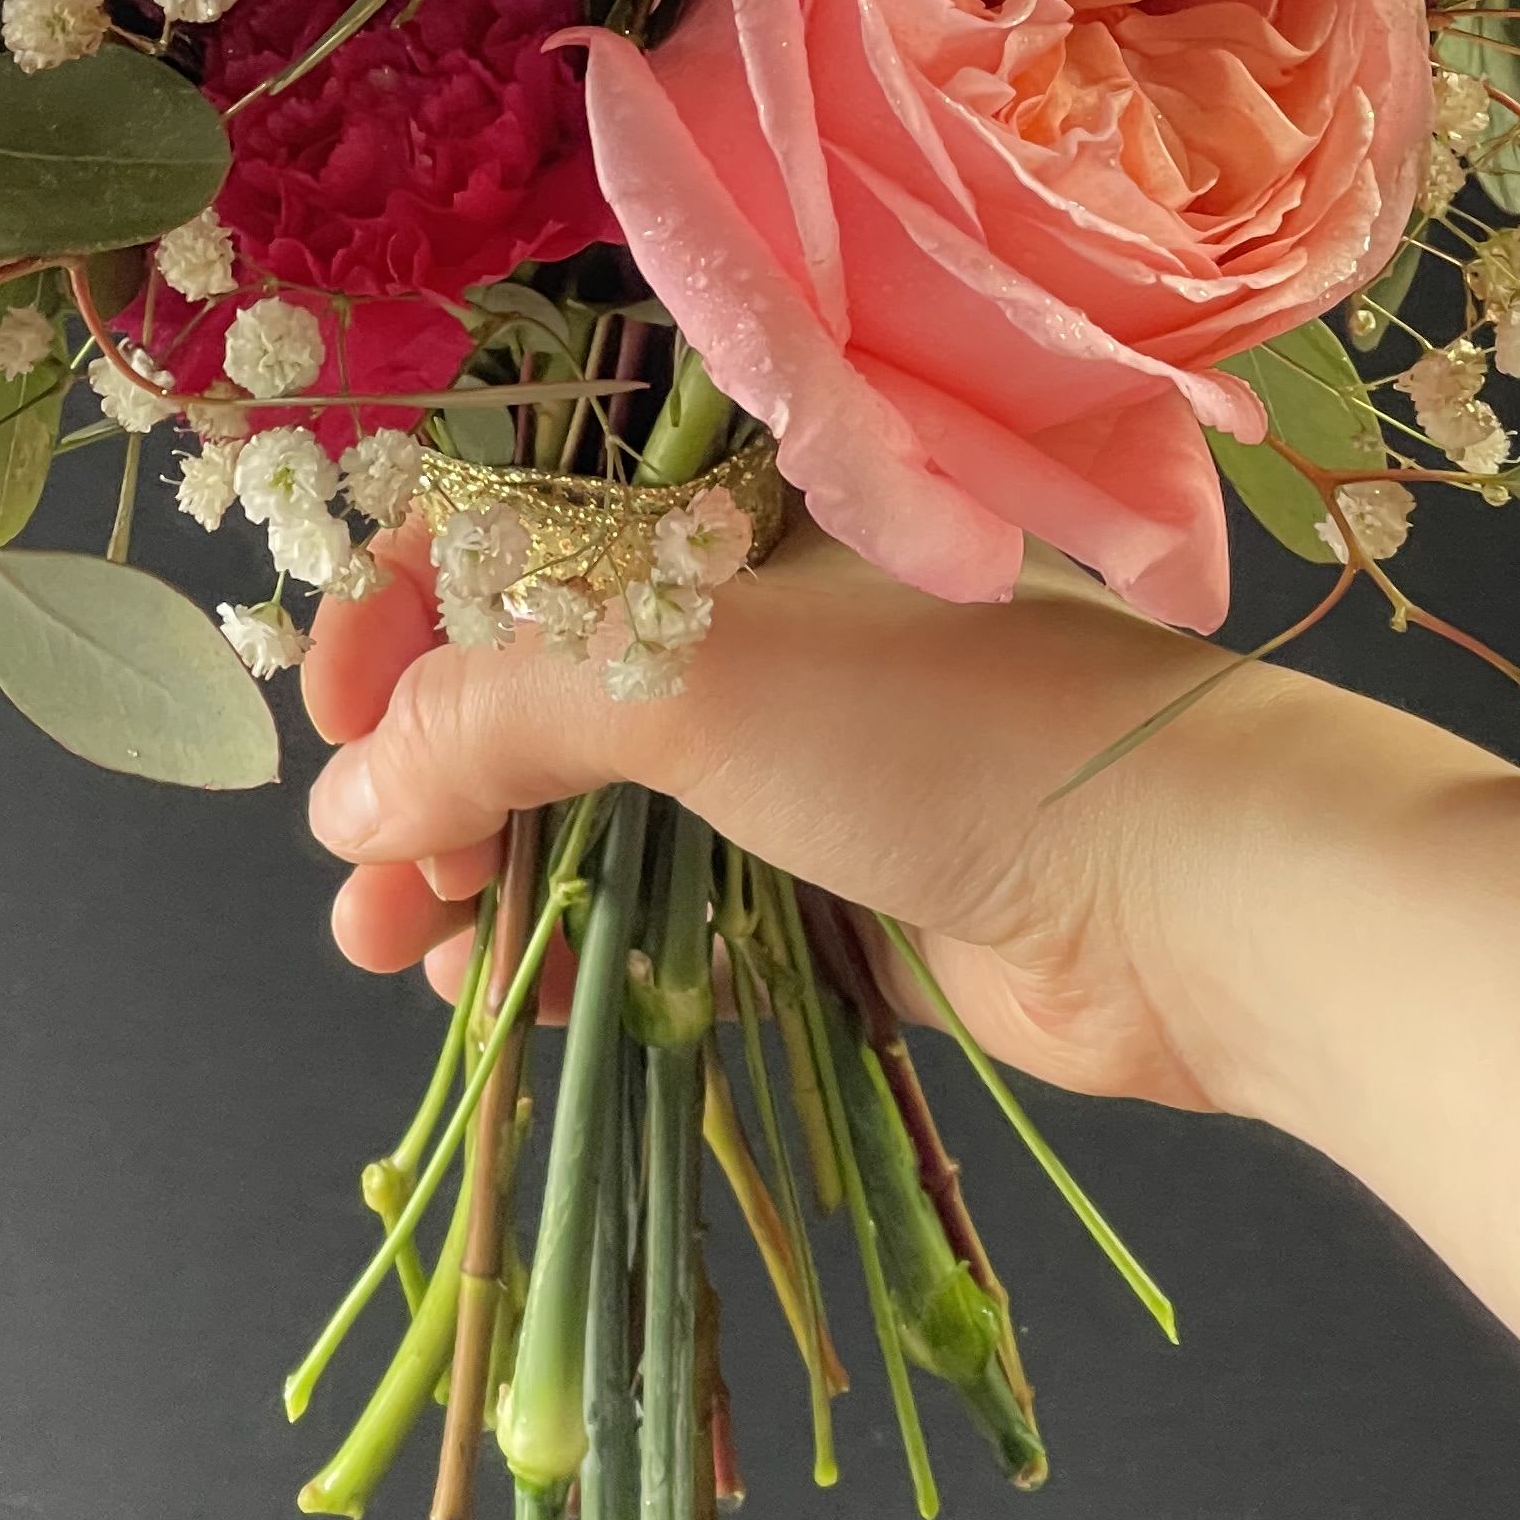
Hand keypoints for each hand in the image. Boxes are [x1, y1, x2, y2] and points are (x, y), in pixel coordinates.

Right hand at [301, 522, 1474, 1114]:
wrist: (1193, 890)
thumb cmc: (951, 732)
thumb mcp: (692, 677)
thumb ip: (499, 715)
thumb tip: (352, 800)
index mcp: (724, 518)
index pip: (512, 538)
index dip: (400, 621)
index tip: (326, 726)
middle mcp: (752, 620)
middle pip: (533, 687)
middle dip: (422, 783)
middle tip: (367, 898)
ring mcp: (796, 760)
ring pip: (588, 811)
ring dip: (480, 879)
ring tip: (418, 962)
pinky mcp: (834, 890)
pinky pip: (663, 911)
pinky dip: (577, 949)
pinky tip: (517, 1001)